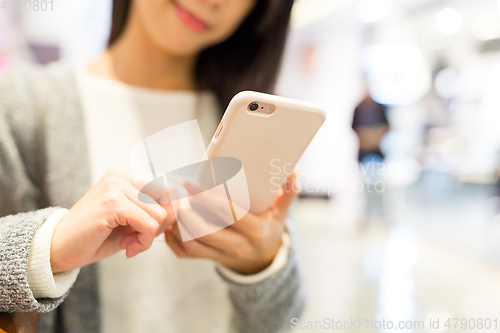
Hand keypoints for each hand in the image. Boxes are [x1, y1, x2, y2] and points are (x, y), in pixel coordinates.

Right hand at [50, 168, 175, 272]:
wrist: (59, 248)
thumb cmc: (98, 236)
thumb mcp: (132, 220)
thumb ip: (155, 210)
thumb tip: (185, 204)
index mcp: (128, 175)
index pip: (171, 184)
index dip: (173, 209)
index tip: (157, 229)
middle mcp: (123, 175)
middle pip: (171, 195)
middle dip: (165, 223)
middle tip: (144, 238)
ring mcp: (117, 186)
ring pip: (161, 214)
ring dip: (150, 237)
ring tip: (131, 244)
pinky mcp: (113, 202)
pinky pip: (149, 224)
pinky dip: (143, 242)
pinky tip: (127, 248)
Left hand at [164, 172, 298, 274]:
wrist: (263, 259)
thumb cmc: (269, 227)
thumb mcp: (281, 211)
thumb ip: (288, 192)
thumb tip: (292, 170)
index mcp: (256, 232)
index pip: (229, 214)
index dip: (209, 197)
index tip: (194, 182)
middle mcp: (238, 247)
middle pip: (205, 230)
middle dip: (187, 209)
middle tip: (179, 190)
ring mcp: (222, 256)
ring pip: (191, 242)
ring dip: (178, 222)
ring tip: (174, 201)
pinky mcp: (208, 261)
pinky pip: (185, 253)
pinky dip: (173, 237)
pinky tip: (171, 219)